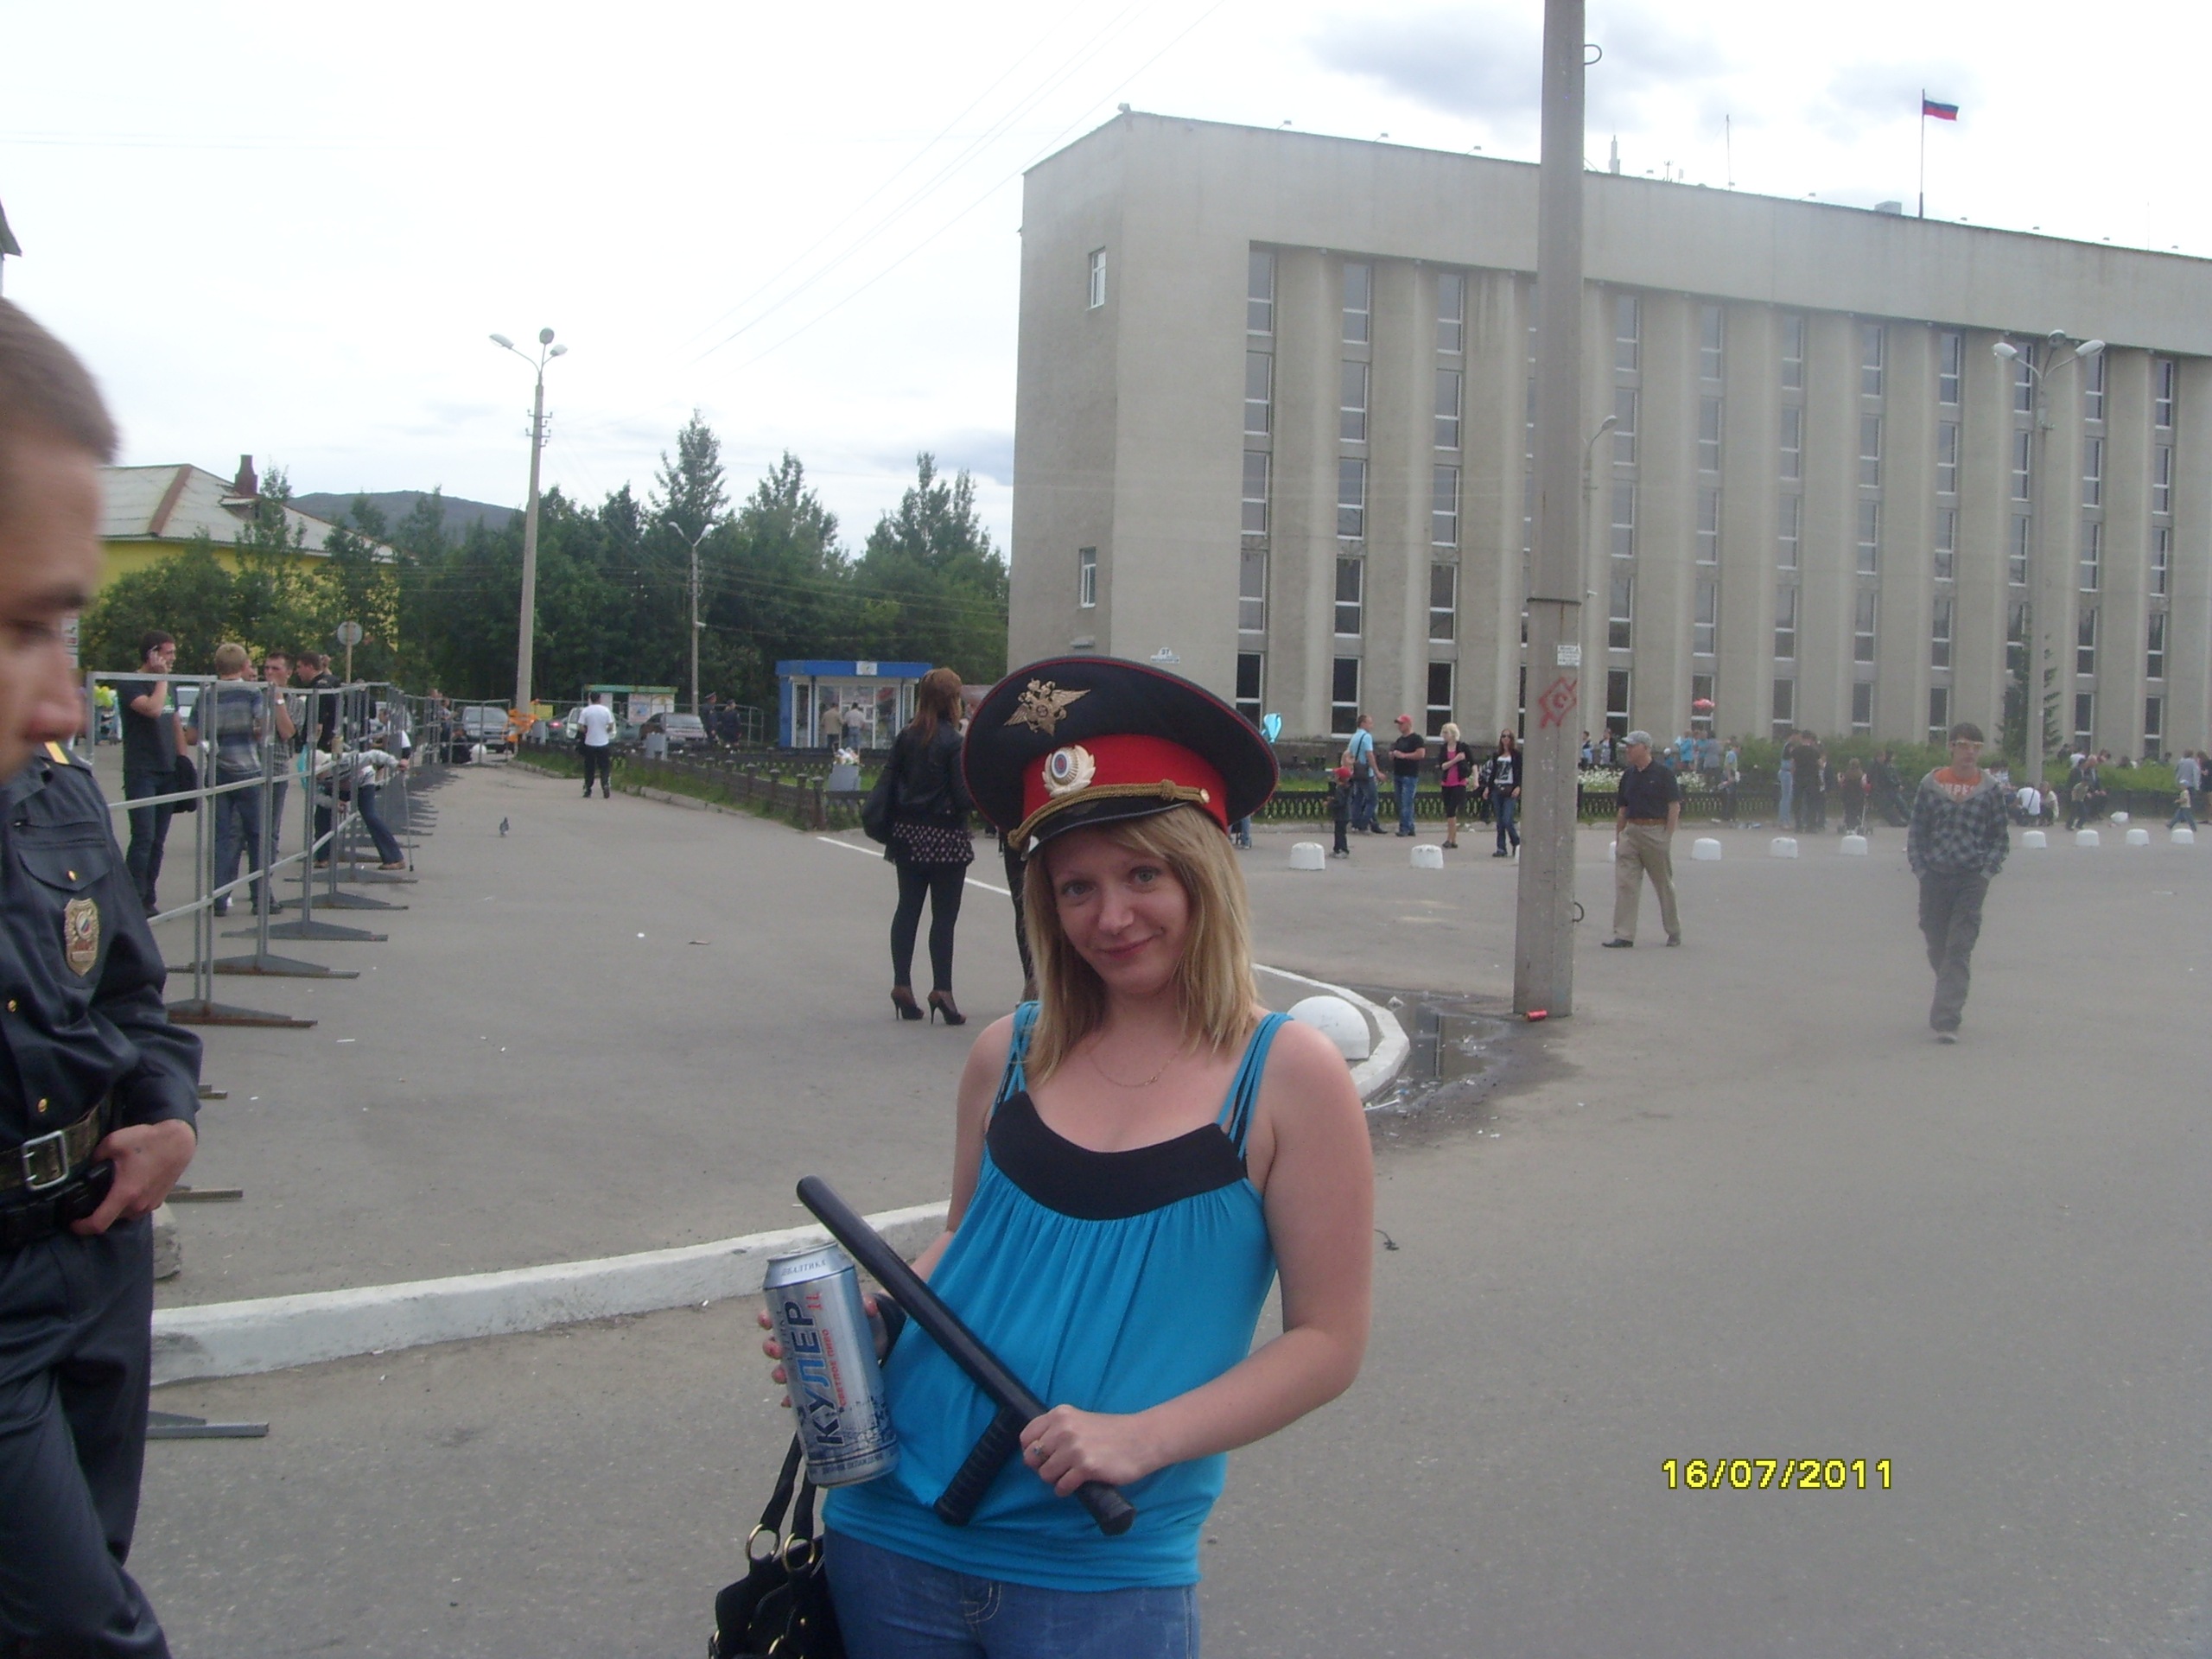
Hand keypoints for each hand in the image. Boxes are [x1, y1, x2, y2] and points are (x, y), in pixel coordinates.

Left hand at [71, 1120, 194, 1234]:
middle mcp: (138, 1205)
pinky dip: (130, 1203)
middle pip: (111, 1218)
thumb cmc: (147, 1141)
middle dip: (100, 1212)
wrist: (179, 1142)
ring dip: (116, 1207)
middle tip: (94, 1196)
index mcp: (125, 1194)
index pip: (98, 1223)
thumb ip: (95, 1157)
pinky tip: (131, 1185)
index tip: (73, 1222)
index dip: (81, 1227)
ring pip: (125, 1214)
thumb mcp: (113, 1142)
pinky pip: (138, 1208)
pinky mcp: (159, 1201)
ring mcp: (150, 1205)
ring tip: (114, 1190)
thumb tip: (89, 1167)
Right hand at [757, 1293, 886, 1407]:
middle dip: (772, 1347)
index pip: (778, 1315)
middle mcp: (799, 1340)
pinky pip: (798, 1390)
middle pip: (775, 1343)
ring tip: (783, 1376)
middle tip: (779, 1350)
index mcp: (805, 1318)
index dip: (767, 1318)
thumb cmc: (859, 1319)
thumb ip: (865, 1304)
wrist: (874, 1340)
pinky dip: (790, 1397)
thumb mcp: (862, 1309)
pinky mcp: (816, 1379)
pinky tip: (788, 1401)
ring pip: (783, 1367)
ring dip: (779, 1373)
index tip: (766, 1321)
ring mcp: (806, 1361)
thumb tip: (868, 1306)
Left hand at [1018, 1404, 1159, 1495]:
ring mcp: (1074, 1448)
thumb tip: (1035, 1452)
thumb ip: (1058, 1430)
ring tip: (1070, 1476)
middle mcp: (1063, 1428)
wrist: (1142, 1438)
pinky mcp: (1086, 1467)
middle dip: (1042, 1467)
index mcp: (1060, 1414)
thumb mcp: (1080, 1420)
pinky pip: (1061, 1486)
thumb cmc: (1113, 1432)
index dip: (1031, 1451)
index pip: (1027, 1437)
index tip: (1043, 1457)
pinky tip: (1076, 1484)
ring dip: (1055, 1480)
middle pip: (1032, 1458)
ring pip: (1045, 1474)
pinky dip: (1065, 1489)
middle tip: (1058, 1469)